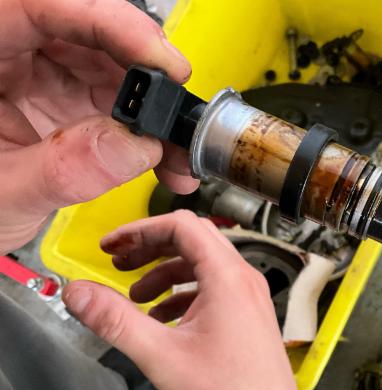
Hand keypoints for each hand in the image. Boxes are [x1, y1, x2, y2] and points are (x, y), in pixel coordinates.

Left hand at [0, 0, 197, 253]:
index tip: (157, 59)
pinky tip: (167, 155)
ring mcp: (42, 75)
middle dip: (146, 71)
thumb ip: (64, 170)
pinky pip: (119, 98)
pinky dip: (150, 128)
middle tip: (178, 109)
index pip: (42, 8)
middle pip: (90, 33)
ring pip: (113, 64)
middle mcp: (12, 55)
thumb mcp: (5, 195)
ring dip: (156, 107)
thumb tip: (135, 145)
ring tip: (180, 149)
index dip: (107, 22)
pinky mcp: (68, 99)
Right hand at [62, 211, 316, 389]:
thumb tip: (77, 292)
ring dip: (166, 273)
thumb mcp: (161, 357)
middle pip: (194, 241)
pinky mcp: (250, 316)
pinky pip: (214, 289)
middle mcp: (244, 280)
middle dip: (151, 248)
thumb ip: (116, 320)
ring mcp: (251, 298)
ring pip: (203, 266)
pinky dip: (184, 293)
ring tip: (135, 296)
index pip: (183, 226)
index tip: (111, 245)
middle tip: (117, 263)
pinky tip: (162, 318)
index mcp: (228, 278)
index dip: (141, 229)